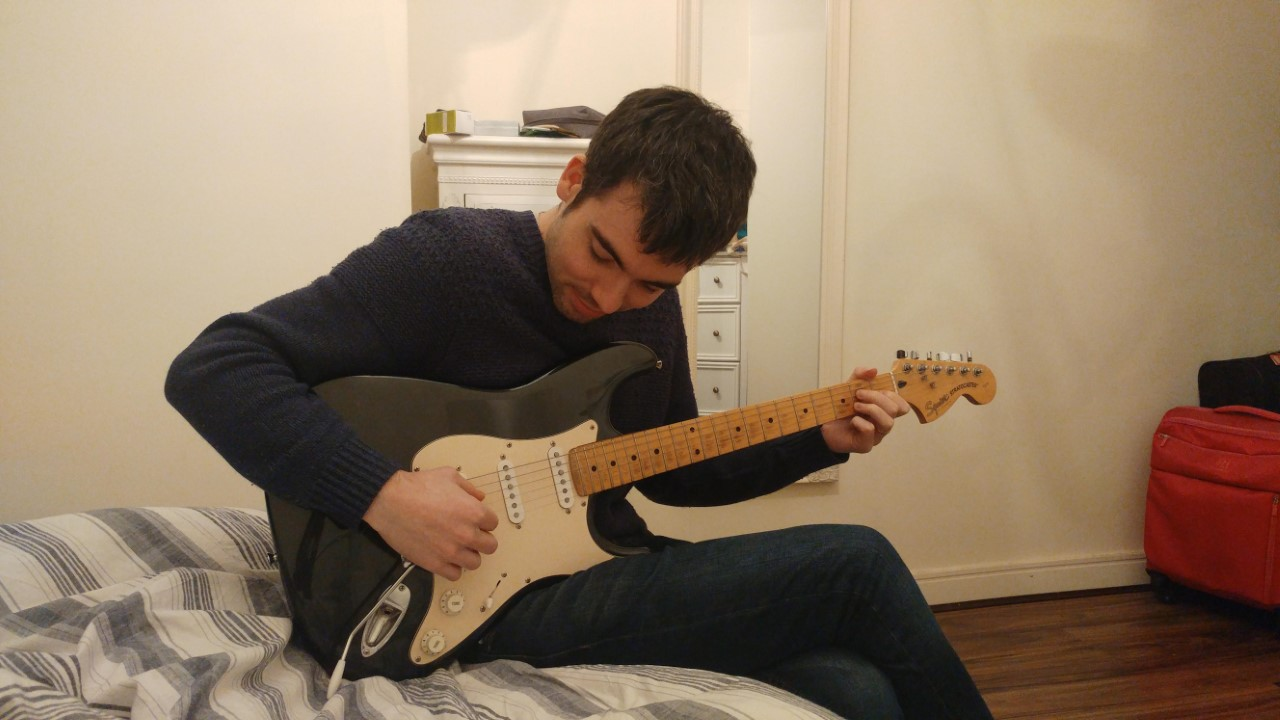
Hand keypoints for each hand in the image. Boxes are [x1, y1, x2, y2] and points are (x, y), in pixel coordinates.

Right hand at [363, 467, 498, 579]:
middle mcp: (466, 534)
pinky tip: (445, 557)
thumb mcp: (449, 476)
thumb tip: (479, 497)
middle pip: (490, 546)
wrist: (390, 501)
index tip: (474, 519)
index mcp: (474, 512)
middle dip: (481, 539)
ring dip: (468, 555)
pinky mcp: (435, 564)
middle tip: (468, 534)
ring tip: (456, 547)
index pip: (493, 523)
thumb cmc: (418, 486)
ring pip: (475, 563)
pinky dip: (453, 567)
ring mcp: (451, 552)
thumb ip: (469, 488)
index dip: (483, 520)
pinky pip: (455, 574)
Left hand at [820, 366, 910, 453]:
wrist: (823, 425)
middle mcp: (882, 424)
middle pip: (895, 410)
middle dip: (877, 397)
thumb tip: (873, 370)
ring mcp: (876, 436)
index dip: (893, 395)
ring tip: (855, 406)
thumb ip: (860, 376)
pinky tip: (852, 420)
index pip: (902, 406)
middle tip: (859, 394)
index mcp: (884, 411)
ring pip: (888, 423)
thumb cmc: (840, 408)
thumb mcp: (849, 387)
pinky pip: (870, 431)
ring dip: (871, 409)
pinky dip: (860, 422)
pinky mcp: (865, 445)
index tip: (874, 388)